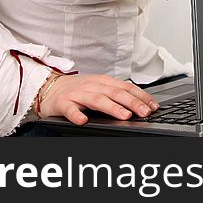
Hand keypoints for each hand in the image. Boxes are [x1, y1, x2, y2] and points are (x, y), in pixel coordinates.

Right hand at [36, 72, 159, 124]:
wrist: (49, 87)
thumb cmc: (78, 90)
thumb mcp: (99, 88)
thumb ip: (116, 95)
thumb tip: (140, 104)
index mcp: (104, 82)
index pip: (126, 87)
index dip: (141, 96)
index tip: (153, 106)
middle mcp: (92, 85)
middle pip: (115, 93)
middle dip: (132, 103)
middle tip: (145, 112)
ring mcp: (77, 94)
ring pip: (97, 100)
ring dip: (112, 107)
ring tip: (124, 116)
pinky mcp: (62, 103)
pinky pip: (70, 110)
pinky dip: (77, 115)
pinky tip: (84, 121)